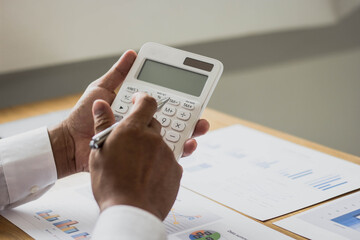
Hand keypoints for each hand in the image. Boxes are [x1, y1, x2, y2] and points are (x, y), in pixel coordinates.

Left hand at [48, 50, 209, 177]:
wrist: (71, 144)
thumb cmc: (84, 117)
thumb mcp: (101, 89)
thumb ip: (118, 74)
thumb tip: (132, 54)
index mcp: (136, 110)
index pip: (162, 103)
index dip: (177, 99)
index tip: (191, 93)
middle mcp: (142, 126)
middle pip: (172, 120)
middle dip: (190, 116)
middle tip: (200, 111)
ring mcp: (142, 142)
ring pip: (173, 137)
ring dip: (190, 132)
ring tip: (200, 126)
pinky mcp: (140, 158)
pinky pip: (163, 156)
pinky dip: (179, 151)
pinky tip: (188, 144)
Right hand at [90, 93, 181, 219]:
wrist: (130, 210)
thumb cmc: (111, 183)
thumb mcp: (98, 150)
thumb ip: (102, 124)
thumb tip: (100, 104)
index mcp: (133, 130)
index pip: (147, 103)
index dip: (143, 100)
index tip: (139, 101)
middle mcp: (153, 138)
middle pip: (154, 124)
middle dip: (145, 128)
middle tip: (132, 140)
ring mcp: (166, 154)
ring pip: (161, 144)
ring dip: (151, 149)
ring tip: (137, 164)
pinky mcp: (175, 169)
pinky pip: (168, 161)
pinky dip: (160, 164)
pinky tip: (148, 175)